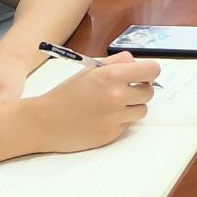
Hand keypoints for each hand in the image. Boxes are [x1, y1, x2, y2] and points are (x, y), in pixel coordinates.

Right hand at [26, 54, 159, 152]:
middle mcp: (116, 96)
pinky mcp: (111, 135)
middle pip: (149, 92)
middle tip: (126, 89)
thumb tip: (138, 63)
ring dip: (133, 106)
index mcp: (112, 75)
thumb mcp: (91, 69)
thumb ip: (118, 62)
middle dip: (140, 89)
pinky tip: (103, 117)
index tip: (143, 75)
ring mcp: (114, 118)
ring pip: (142, 110)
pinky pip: (127, 125)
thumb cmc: (67, 93)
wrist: (44, 121)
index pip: (152, 70)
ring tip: (114, 104)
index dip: (149, 72)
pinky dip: (120, 120)